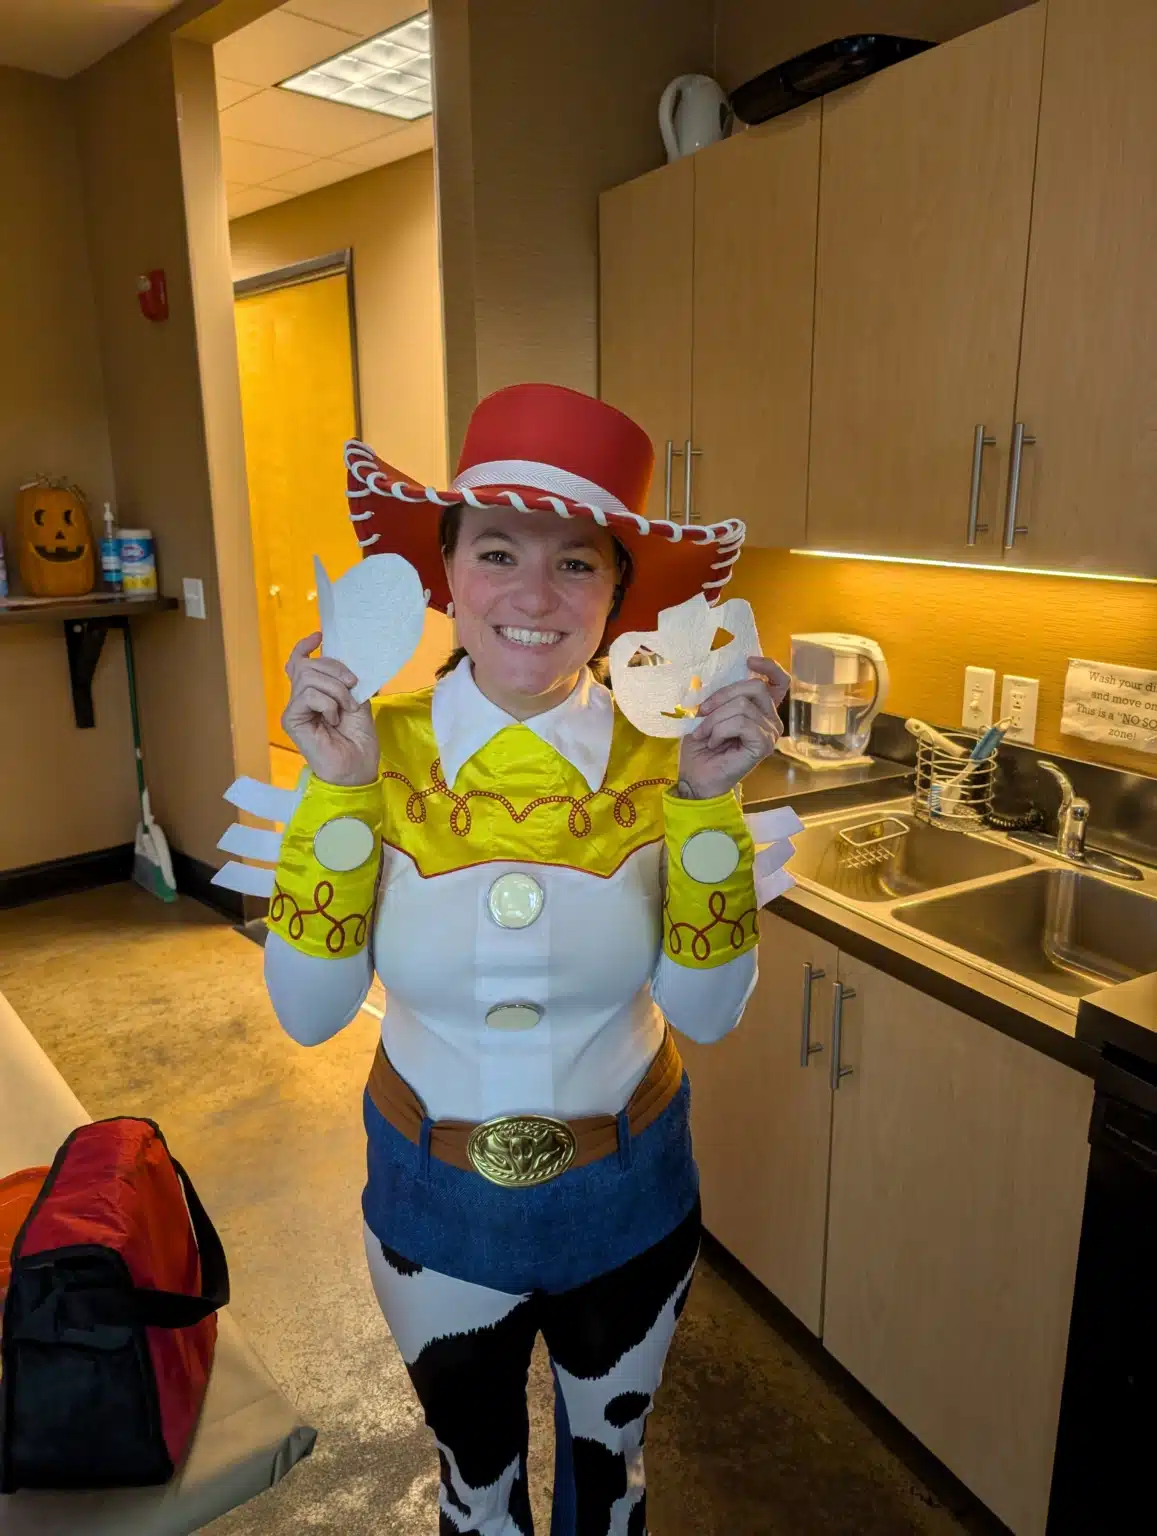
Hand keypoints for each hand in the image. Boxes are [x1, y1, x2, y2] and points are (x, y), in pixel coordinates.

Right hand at [282, 633, 379, 786]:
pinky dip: (327, 703)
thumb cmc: (359, 740)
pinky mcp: (291, 719)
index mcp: (316, 693)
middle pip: (307, 665)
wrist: (357, 768)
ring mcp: (295, 709)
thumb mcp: (358, 701)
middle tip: (352, 687)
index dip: (305, 646)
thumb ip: (345, 682)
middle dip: (335, 670)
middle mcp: (301, 699)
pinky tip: (333, 719)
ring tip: (346, 708)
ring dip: (335, 689)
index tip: (319, 636)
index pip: (300, 663)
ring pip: (309, 677)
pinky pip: (308, 695)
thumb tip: (340, 658)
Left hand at [676, 657, 787, 799]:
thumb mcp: (709, 712)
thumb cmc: (701, 746)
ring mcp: (770, 733)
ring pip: (742, 706)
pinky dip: (719, 730)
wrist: (696, 778)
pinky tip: (713, 743)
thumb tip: (715, 674)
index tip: (748, 661)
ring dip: (714, 719)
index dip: (768, 666)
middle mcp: (771, 720)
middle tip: (701, 713)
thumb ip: (722, 694)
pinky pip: (741, 723)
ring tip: (704, 735)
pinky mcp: (764, 745)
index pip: (779, 682)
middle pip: (755, 686)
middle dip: (722, 696)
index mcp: (761, 709)